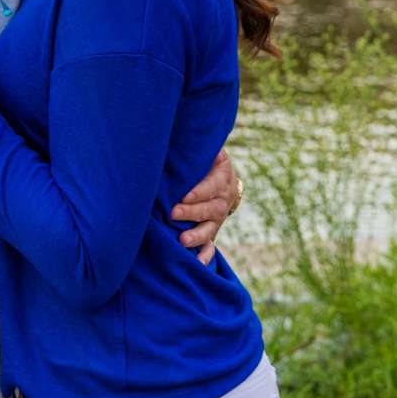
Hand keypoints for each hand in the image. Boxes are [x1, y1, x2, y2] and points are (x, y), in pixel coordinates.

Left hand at [172, 148, 243, 265]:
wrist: (222, 179)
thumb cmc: (205, 161)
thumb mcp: (208, 151)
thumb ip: (199, 147)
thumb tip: (181, 133)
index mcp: (222, 178)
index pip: (213, 186)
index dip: (199, 191)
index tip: (184, 195)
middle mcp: (222, 200)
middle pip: (211, 209)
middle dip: (192, 212)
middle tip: (174, 213)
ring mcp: (217, 218)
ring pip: (210, 229)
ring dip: (197, 236)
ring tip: (183, 241)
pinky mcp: (211, 231)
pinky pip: (211, 246)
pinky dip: (205, 256)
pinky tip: (197, 264)